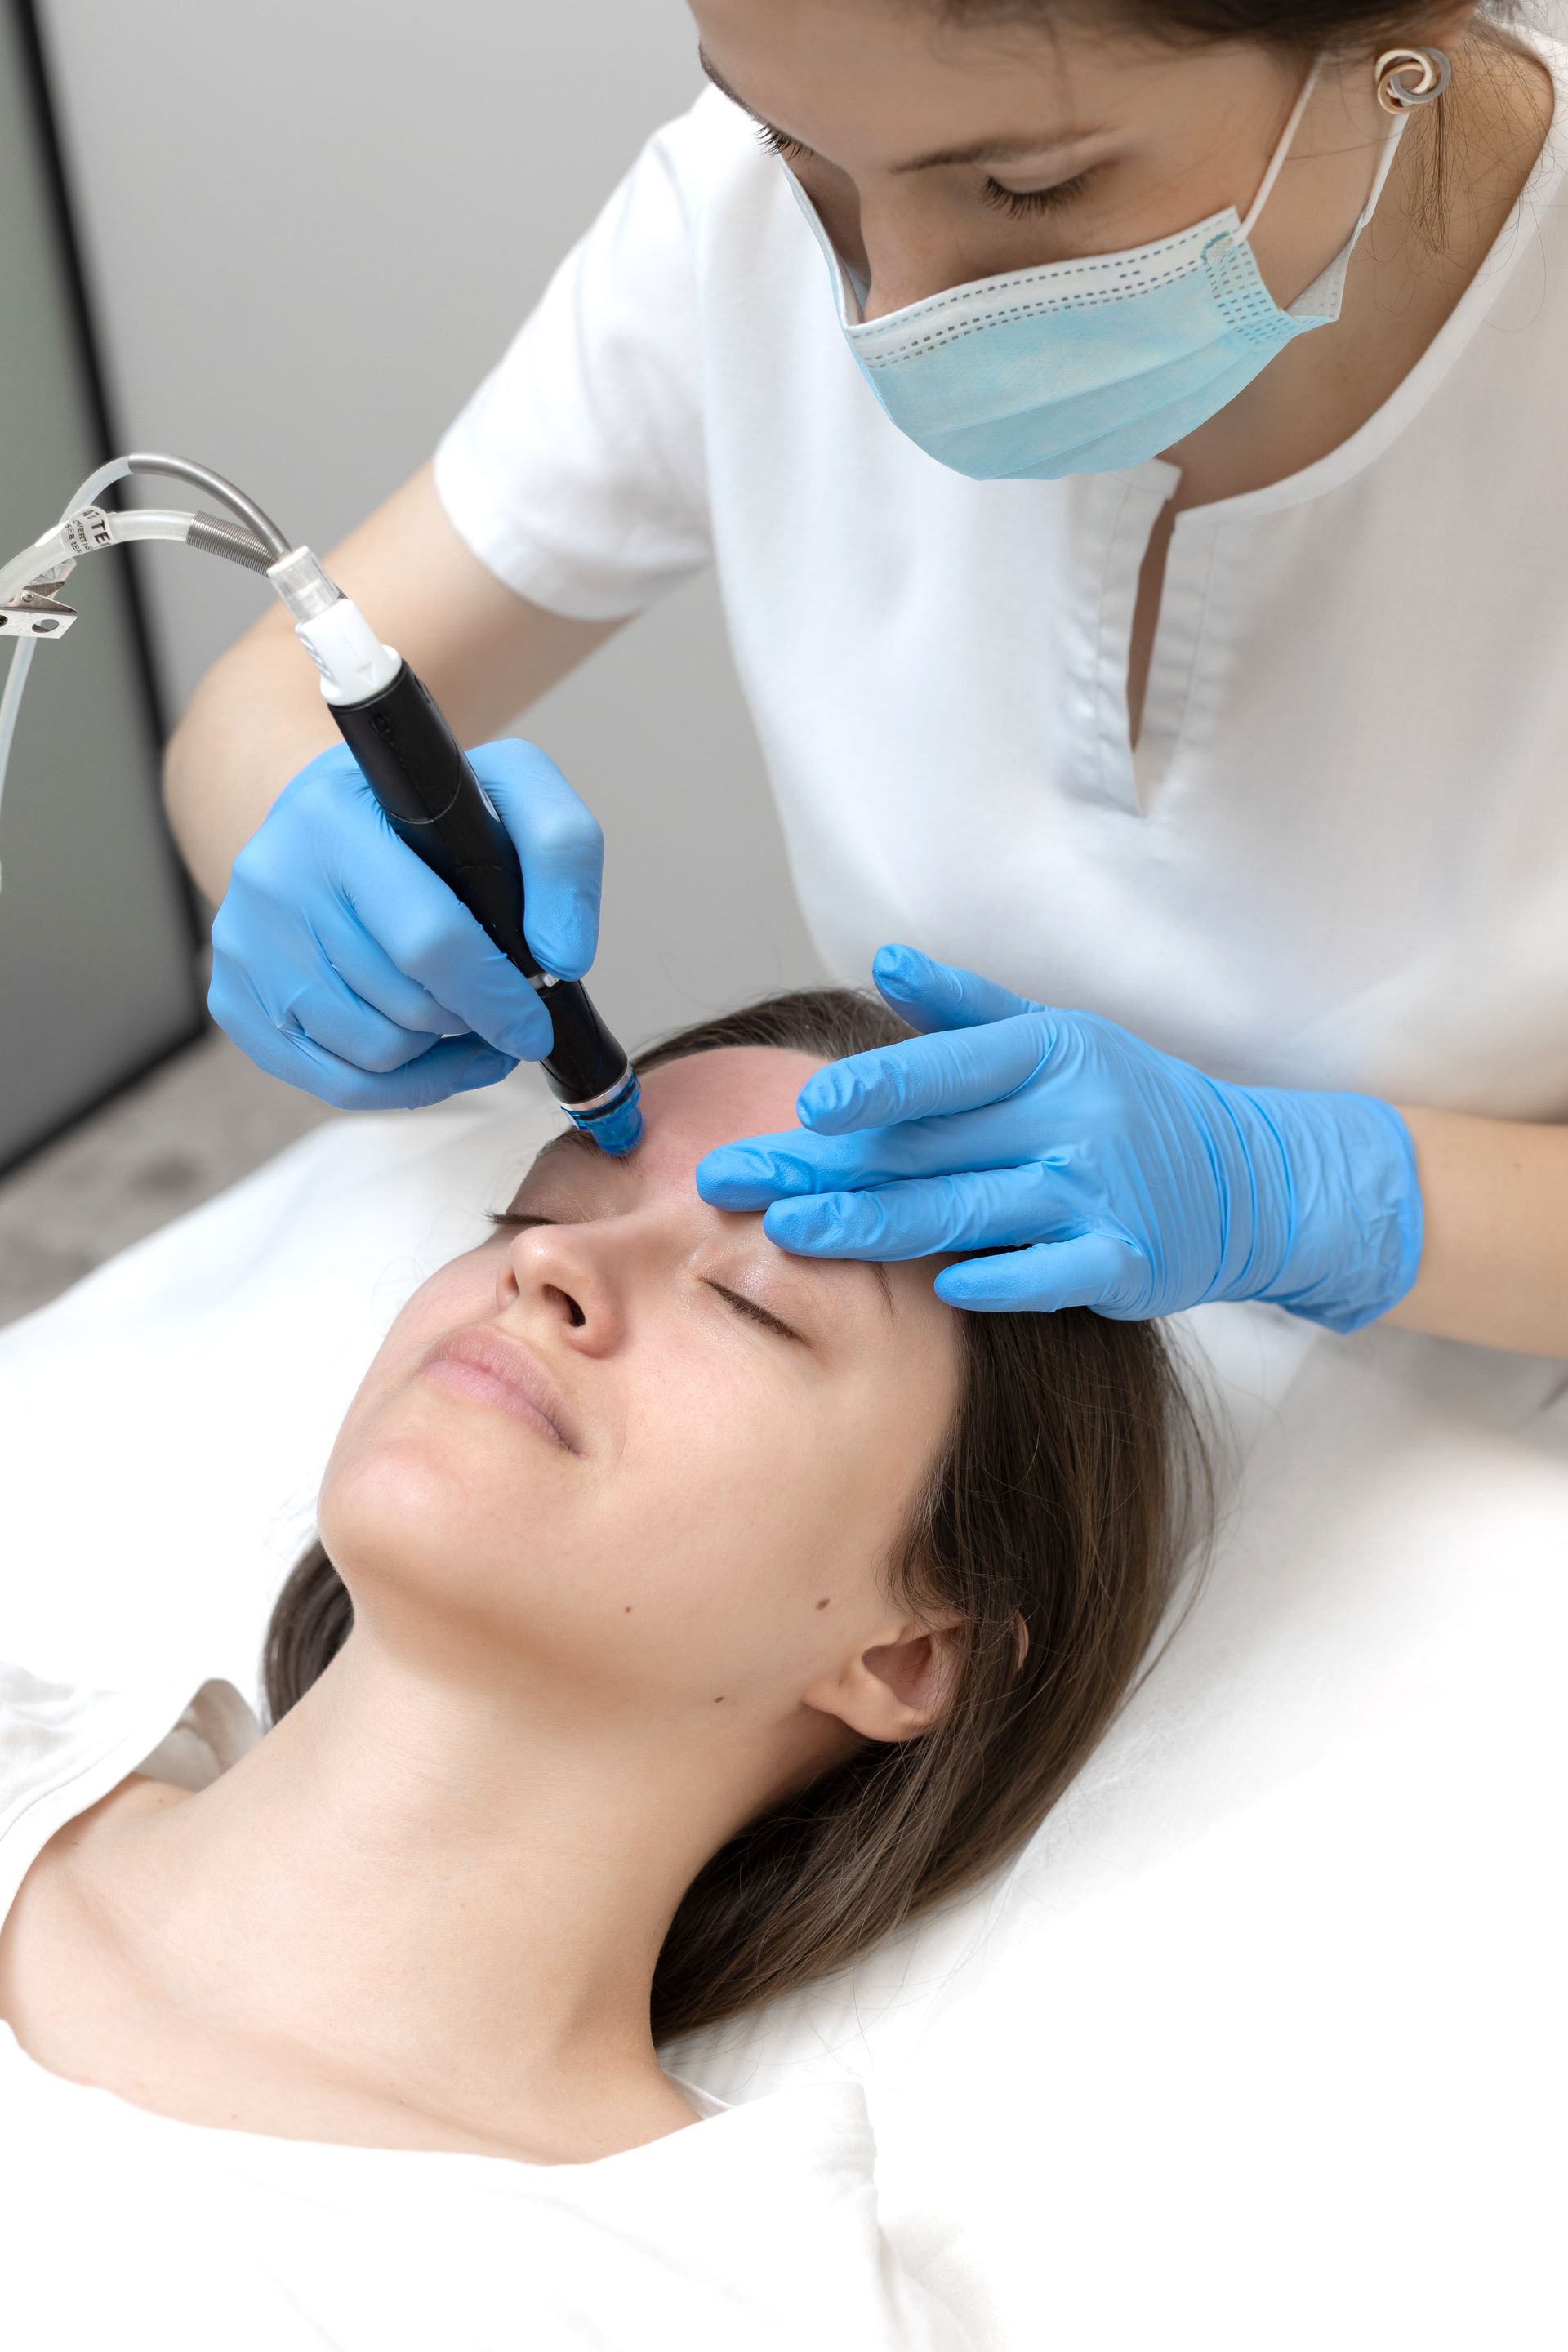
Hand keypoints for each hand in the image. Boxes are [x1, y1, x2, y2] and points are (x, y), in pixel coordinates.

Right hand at [208, 738, 602, 1108]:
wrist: (326, 819)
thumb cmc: (425, 814)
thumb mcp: (510, 787)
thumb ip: (561, 849)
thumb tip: (562, 955)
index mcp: (334, 818)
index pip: (428, 940)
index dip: (495, 998)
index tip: (534, 1023)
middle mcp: (272, 879)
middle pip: (402, 1009)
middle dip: (470, 1022)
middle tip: (499, 1009)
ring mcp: (244, 946)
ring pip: (372, 1054)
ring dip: (439, 1054)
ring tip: (467, 1023)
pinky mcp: (235, 1000)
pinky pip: (335, 1084)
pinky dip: (402, 1084)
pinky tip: (436, 1056)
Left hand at [697, 946, 1423, 1330]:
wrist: (1250, 1177)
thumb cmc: (1130, 1100)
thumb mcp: (1059, 1036)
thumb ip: (967, 1007)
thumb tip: (886, 959)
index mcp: (1050, 1054)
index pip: (948, 1068)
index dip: (877, 1087)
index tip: (805, 1105)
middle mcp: (1072, 1119)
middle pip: (928, 1148)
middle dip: (823, 1167)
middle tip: (734, 1180)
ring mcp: (1098, 1194)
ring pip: (967, 1212)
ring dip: (873, 1226)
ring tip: (790, 1231)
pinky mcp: (1123, 1263)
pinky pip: (1046, 1274)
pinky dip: (994, 1278)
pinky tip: (938, 1287)